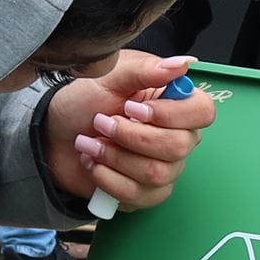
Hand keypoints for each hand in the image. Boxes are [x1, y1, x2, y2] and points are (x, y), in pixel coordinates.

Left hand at [45, 53, 215, 212]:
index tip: (133, 108)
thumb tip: (182, 64)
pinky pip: (137, 194)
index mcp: (174, 104)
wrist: (56, 133)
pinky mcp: (144, 193)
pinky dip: (107, 178)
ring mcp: (163, 168)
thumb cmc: (86, 101)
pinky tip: (93, 163)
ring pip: (157, 173)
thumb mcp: (110, 76)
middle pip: (179, 146)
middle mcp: (177, 137)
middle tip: (101, 122)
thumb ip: (145, 70)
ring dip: (114, 156)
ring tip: (90, 142)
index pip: (203, 112)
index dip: (171, 114)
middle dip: (131, 136)